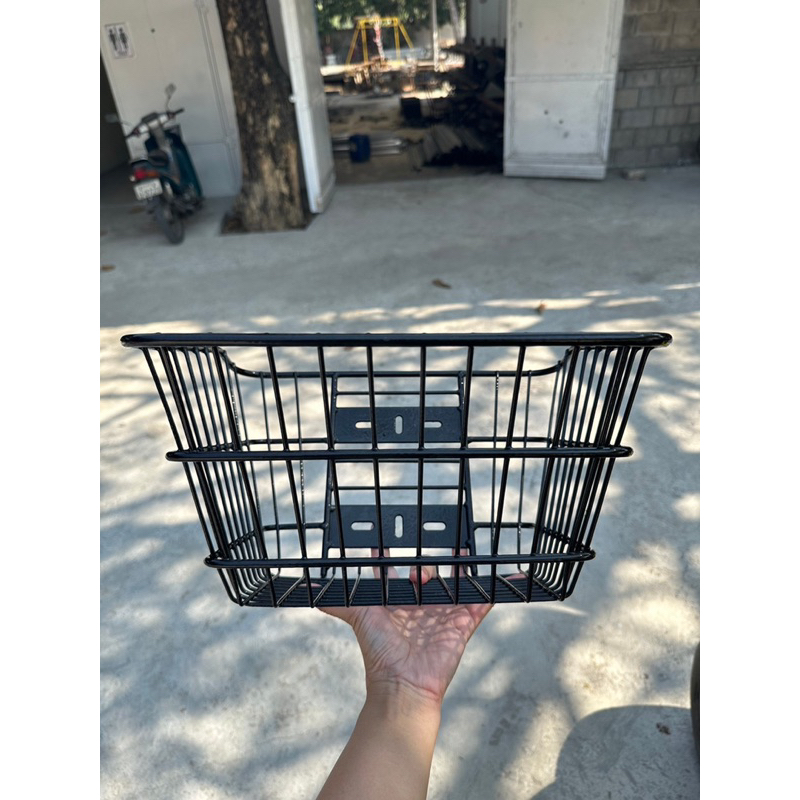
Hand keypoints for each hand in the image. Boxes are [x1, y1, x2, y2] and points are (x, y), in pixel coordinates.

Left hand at [320, 553, 492, 705]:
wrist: (403, 684)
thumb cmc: (380, 652)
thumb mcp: (359, 616)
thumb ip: (338, 602)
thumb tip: (309, 591)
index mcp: (398, 602)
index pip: (396, 573)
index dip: (394, 557)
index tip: (392, 537)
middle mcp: (421, 605)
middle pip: (428, 575)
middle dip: (430, 562)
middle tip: (434, 545)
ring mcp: (443, 613)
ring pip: (455, 584)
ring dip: (462, 569)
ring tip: (467, 549)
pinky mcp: (463, 622)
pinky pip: (483, 602)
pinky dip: (496, 589)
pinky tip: (511, 576)